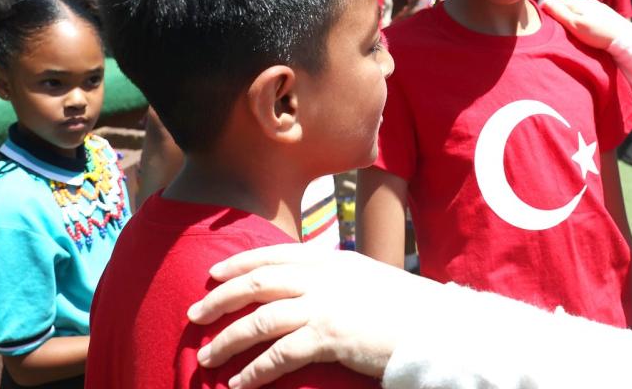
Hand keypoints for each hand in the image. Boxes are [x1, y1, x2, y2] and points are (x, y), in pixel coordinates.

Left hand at [188, 245, 442, 387]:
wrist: (436, 327)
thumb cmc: (406, 309)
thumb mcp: (368, 279)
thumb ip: (337, 279)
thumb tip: (310, 286)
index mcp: (332, 259)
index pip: (274, 255)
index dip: (240, 262)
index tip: (215, 273)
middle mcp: (323, 277)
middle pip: (257, 282)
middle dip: (220, 298)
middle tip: (195, 313)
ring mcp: (324, 306)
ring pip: (260, 320)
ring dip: (228, 339)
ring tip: (207, 355)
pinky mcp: (328, 337)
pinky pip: (279, 355)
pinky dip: (254, 371)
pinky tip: (239, 384)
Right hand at [543, 0, 631, 49]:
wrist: (624, 38)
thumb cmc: (598, 33)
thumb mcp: (575, 25)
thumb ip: (559, 13)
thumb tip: (544, 3)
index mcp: (577, 2)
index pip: (554, 2)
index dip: (544, 11)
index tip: (538, 22)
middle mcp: (586, 1)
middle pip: (564, 5)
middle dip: (555, 12)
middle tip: (547, 25)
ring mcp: (595, 7)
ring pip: (575, 9)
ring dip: (567, 16)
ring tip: (561, 27)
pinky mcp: (602, 14)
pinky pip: (584, 14)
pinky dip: (578, 19)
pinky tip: (579, 27)